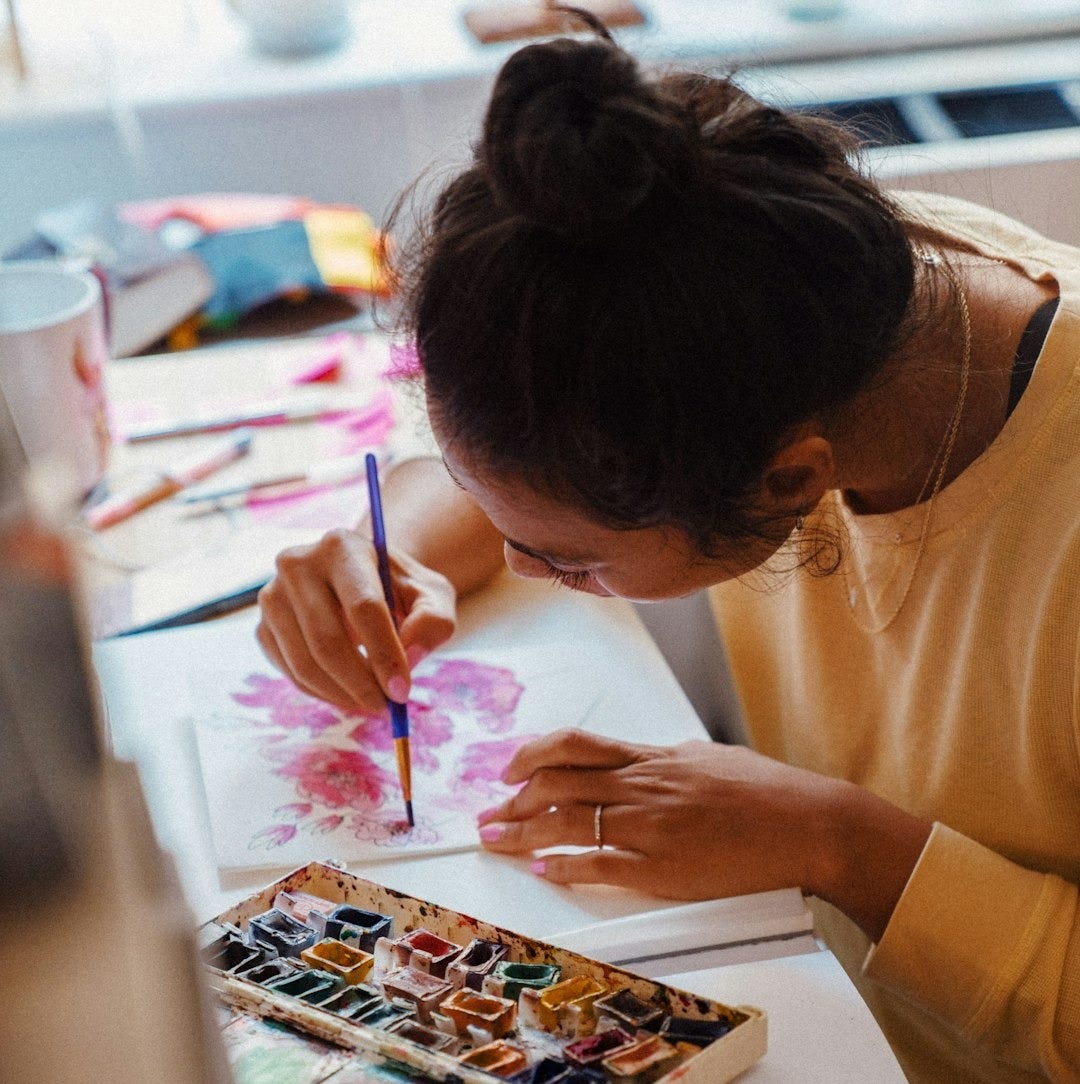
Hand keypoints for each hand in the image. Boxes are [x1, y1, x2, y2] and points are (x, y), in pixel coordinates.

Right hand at [256, 527, 455, 712]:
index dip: (384, 654)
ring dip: (342, 694)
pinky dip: (323, 693)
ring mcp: (272, 596)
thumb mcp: (432, 595)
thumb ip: (433, 621)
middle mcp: (298, 564)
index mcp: (342, 546)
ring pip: (305, 662)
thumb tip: (408, 657)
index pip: (363, 607)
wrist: (361, 580)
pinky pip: (290, 673)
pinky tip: (348, 692)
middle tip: (387, 706)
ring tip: (372, 702)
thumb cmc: (399, 589)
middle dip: (361, 683)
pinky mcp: (263, 626)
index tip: (402, 692)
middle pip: (328, 640)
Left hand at [477, 729, 841, 898]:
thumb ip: (667, 757)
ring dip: (521, 833)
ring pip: (567, 823)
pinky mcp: (664, 868)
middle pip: (556, 784)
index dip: (530, 755)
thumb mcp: (708, 756)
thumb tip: (644, 755)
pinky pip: (600, 866)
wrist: (806, 824)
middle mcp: (643, 786)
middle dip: (511, 800)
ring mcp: (650, 826)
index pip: (573, 746)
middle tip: (487, 815)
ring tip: (496, 842)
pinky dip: (565, 867)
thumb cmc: (764, 791)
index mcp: (652, 757)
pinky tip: (544, 870)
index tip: (509, 771)